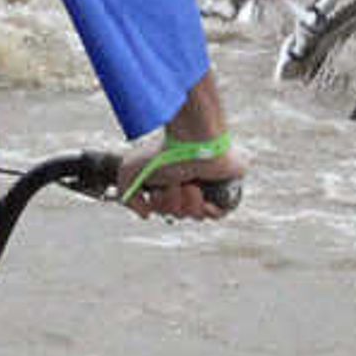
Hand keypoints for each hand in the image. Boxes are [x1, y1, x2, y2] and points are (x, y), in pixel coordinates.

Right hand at [117, 127, 242, 220]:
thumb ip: (127, 197)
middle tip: (177, 183)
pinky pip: (220, 213)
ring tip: (192, 184)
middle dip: (173, 203)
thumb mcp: (129, 172)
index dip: (159, 206)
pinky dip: (210, 211)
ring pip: (197, 215)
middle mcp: (188, 182)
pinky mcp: (227, 187)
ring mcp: (208, 185)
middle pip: (178, 215)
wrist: (194, 139)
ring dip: (190, 204)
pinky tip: (204, 199)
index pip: (163, 209)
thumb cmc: (163, 151)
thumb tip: (147, 215)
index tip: (158, 189)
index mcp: (169, 179)